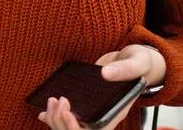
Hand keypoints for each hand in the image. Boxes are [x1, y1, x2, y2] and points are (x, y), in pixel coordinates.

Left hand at [38, 45, 165, 128]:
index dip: (78, 127)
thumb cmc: (139, 62)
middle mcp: (105, 115)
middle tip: (58, 100)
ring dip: (56, 118)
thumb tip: (105, 73)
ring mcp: (93, 112)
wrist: (135, 59)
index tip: (66, 111)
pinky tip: (44, 113)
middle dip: (62, 121)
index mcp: (118, 110)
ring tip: (52, 100)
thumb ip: (125, 69)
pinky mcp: (84, 105)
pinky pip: (66, 119)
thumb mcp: (137, 61)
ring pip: (70, 127)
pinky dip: (53, 118)